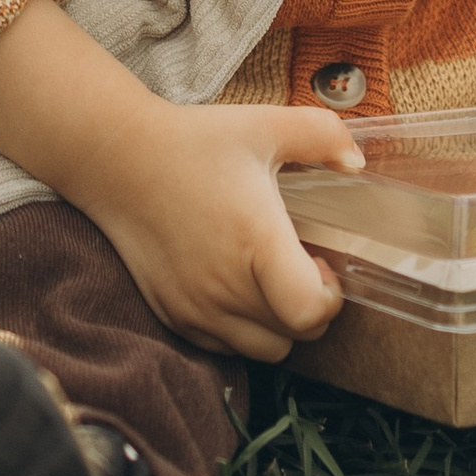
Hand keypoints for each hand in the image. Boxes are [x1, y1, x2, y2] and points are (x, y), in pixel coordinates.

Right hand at [0, 0, 363, 363]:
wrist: (118, 160)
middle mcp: (225, 287)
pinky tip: (235, 284)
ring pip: (263, 351)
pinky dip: (242, 329)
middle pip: (295, 337)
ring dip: (277, 323)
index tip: (322, 264)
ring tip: (267, 277)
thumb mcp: (265, 124)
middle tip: (298, 264)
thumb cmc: (195, 142)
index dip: (330, 297)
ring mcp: (196, 309)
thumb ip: (324, 135)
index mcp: (255, 242)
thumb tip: (358, 163)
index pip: (309, 313)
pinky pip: (225, 348)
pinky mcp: (173, 317)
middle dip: (310, 307)